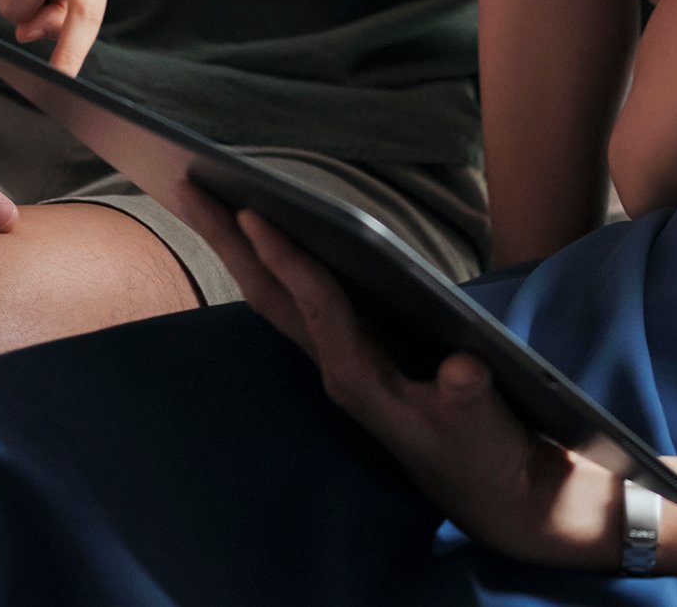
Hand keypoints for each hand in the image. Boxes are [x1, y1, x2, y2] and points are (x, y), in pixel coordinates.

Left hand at [185, 194, 633, 569]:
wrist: (489, 491)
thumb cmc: (483, 451)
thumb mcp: (481, 424)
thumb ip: (468, 396)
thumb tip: (463, 369)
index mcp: (361, 377)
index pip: (315, 304)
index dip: (286, 258)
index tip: (250, 212)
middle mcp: (338, 366)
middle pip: (270, 295)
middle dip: (228, 242)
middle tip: (187, 185)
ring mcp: (341, 361)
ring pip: (277, 298)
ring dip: (239, 251)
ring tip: (205, 200)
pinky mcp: (355, 357)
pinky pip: (300, 303)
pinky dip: (273, 266)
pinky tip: (261, 241)